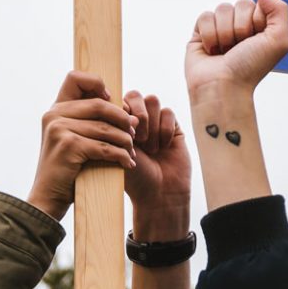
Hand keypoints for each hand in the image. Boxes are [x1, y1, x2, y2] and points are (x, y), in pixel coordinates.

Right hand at [25, 71, 137, 221]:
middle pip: (99, 104)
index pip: (75, 77)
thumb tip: (127, 111)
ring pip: (105, 128)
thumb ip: (88, 121)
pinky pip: (104, 146)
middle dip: (122, 118)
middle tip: (134, 131)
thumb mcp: (72, 138)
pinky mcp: (68, 146)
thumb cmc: (66, 169)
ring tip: (133, 150)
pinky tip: (128, 163)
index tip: (111, 98)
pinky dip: (120, 156)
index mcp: (56, 109)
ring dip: (124, 140)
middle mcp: (55, 115)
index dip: (96, 82)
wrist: (47, 199)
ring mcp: (60, 129)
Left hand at [124, 89, 192, 239]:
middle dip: (137, 115)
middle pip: (135, 95)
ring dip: (151, 124)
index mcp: (119, 124)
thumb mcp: (117, 152)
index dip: (119, 111)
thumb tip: (114, 102)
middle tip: (137, 139)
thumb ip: (114, 127)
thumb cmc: (134, 178)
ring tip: (151, 147)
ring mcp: (156, 122)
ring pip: (152, 100)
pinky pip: (168, 112)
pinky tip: (164, 147)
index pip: (116, 100)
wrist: (159, 194)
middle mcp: (137, 120)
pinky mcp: (173, 126)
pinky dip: (165, 130)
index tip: (121, 130)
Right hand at [184, 0, 287, 99]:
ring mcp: (221, 28)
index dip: (258, 20)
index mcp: (261, 26)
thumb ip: (279, 9)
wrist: (224, 88)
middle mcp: (241, 25)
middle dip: (241, 27)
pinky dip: (210, 35)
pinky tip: (212, 51)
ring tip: (226, 52)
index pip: (259, 3)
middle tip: (240, 48)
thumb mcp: (279, 39)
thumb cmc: (252, 67)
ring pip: (222, 8)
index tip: (257, 40)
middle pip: (241, 3)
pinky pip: (205, 16)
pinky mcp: (201, 33)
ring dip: (225, 33)